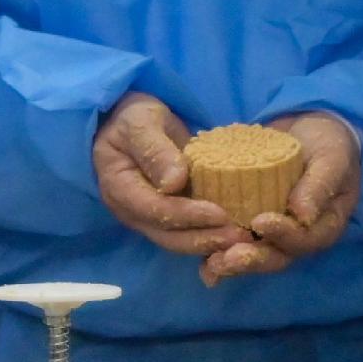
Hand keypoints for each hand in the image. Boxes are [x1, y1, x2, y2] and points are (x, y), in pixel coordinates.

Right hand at [95, 94, 238, 258]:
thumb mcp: (141, 124)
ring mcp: (148, 218)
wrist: (130, 124)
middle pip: (168, 235)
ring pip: (179, 240)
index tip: (219, 214)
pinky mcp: (166, 217)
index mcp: (120, 188)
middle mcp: (132, 212)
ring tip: (243, 239)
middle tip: (240, 236)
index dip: (187, 215)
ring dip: (210, 242)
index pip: (154, 210)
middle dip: (204, 238)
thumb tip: (174, 182)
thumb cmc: (133, 119)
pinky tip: (235, 235)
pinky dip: (210, 236)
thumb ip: (155, 151)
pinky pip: (187, 233)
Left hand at [204, 111, 361, 284]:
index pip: (305, 239)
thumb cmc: (328, 145)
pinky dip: (218, 252)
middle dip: (252, 259)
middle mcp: (297, 237)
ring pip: (253, 254)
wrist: (309, 131)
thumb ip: (320, 185)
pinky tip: (201, 263)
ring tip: (211, 263)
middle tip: (228, 257)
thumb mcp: (331, 158)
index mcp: (323, 226)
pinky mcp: (250, 223)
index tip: (261, 221)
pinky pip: (235, 242)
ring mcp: (272, 233)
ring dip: (232, 261)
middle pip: (276, 256)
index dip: (284, 235)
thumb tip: (303, 216)